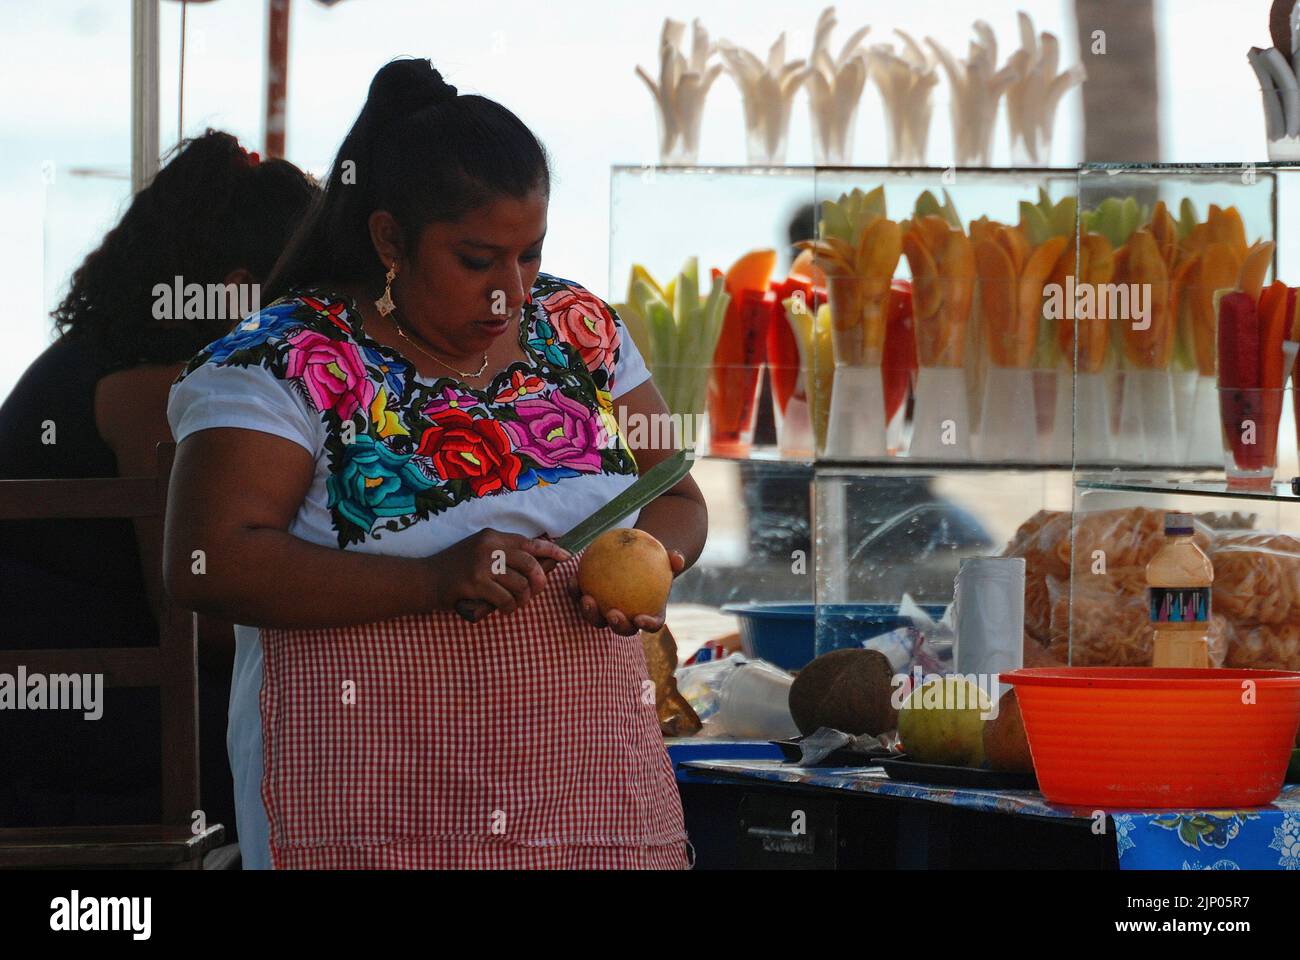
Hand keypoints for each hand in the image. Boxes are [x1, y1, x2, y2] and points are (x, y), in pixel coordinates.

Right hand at [428, 529, 569, 615]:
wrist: (424, 579)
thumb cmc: (455, 568)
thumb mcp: (479, 550)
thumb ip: (503, 552)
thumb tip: (538, 561)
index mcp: (492, 536)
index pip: (529, 542)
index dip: (551, 551)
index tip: (566, 557)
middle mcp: (489, 546)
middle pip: (530, 565)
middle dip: (538, 582)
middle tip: (534, 593)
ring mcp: (481, 564)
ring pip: (520, 585)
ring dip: (521, 600)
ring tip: (513, 604)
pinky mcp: (474, 583)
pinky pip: (505, 598)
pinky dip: (508, 607)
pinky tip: (503, 609)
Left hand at [569, 549, 684, 635]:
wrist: (636, 559)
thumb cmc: (655, 561)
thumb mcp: (667, 558)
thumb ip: (674, 559)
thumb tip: (677, 558)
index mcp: (650, 613)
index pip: (652, 624)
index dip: (647, 625)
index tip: (640, 618)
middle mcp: (628, 618)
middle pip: (622, 628)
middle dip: (616, 625)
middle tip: (612, 613)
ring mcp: (607, 613)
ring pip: (598, 619)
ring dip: (590, 613)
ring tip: (586, 599)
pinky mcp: (592, 602)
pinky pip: (583, 598)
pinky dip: (577, 592)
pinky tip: (573, 579)